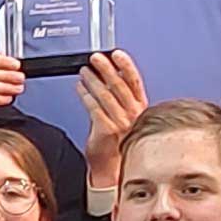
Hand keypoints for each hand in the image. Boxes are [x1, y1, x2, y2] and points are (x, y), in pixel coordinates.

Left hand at [77, 50, 147, 187]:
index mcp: (140, 107)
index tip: (116, 54)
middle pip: (119, 85)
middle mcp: (134, 114)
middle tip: (94, 58)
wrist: (111, 166)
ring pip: (105, 95)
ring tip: (84, 71)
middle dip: (105, 68)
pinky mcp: (107, 130)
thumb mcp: (123, 115)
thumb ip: (119, 96)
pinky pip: (94, 108)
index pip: (134, 81)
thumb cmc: (116, 140)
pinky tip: (79, 88)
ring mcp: (122, 122)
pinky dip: (85, 95)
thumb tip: (108, 74)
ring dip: (92, 80)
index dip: (126, 66)